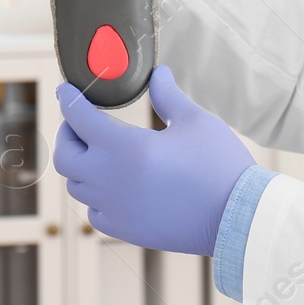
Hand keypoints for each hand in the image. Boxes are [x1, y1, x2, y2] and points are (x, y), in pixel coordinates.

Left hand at [53, 65, 255, 256]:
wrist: (238, 218)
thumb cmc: (219, 165)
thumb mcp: (195, 122)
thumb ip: (168, 97)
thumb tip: (157, 74)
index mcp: (125, 147)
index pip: (78, 117)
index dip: (68, 99)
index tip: (65, 91)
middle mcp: (110, 179)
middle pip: (65, 156)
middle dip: (67, 134)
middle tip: (79, 124)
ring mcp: (116, 208)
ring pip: (76, 186)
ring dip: (80, 166)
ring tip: (96, 153)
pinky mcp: (126, 230)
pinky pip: (94, 212)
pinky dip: (95, 197)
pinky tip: (112, 187)